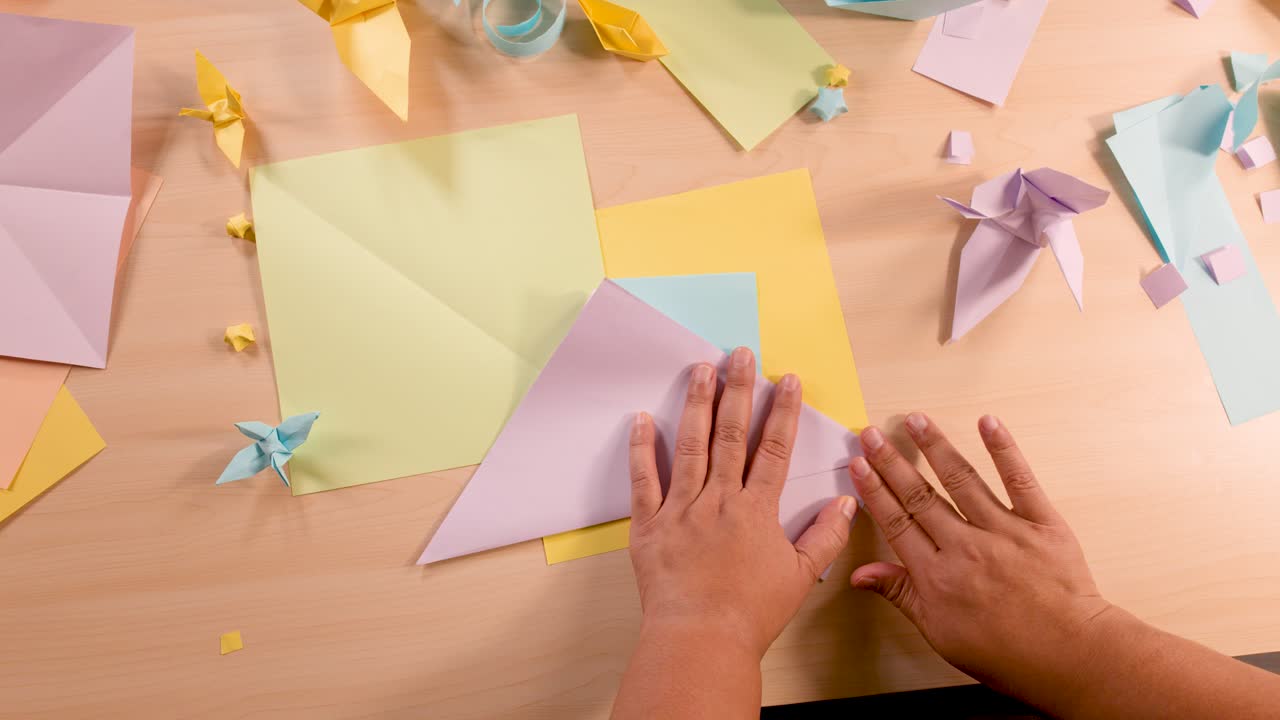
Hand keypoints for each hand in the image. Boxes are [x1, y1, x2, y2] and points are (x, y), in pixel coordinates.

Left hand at [627, 347, 857, 657]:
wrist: (699, 640)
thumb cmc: (750, 614)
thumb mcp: (799, 577)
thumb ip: (825, 537)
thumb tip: (848, 503)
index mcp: (756, 511)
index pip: (775, 449)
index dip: (783, 411)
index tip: (788, 379)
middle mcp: (718, 500)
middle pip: (731, 435)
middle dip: (738, 390)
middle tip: (741, 353)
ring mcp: (681, 510)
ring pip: (690, 446)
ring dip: (697, 404)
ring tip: (701, 369)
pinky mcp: (649, 525)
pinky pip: (643, 480)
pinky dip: (641, 448)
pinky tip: (642, 418)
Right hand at [849, 413, 1113, 696]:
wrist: (1069, 657)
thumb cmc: (1007, 653)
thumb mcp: (940, 633)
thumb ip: (900, 595)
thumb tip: (861, 574)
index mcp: (937, 576)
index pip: (896, 523)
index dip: (874, 491)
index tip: (858, 464)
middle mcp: (965, 547)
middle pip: (920, 496)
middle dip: (891, 462)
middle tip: (871, 433)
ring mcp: (1004, 532)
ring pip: (961, 480)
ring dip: (935, 446)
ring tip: (915, 420)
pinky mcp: (1040, 524)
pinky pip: (1019, 480)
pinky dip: (1004, 449)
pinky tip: (988, 423)